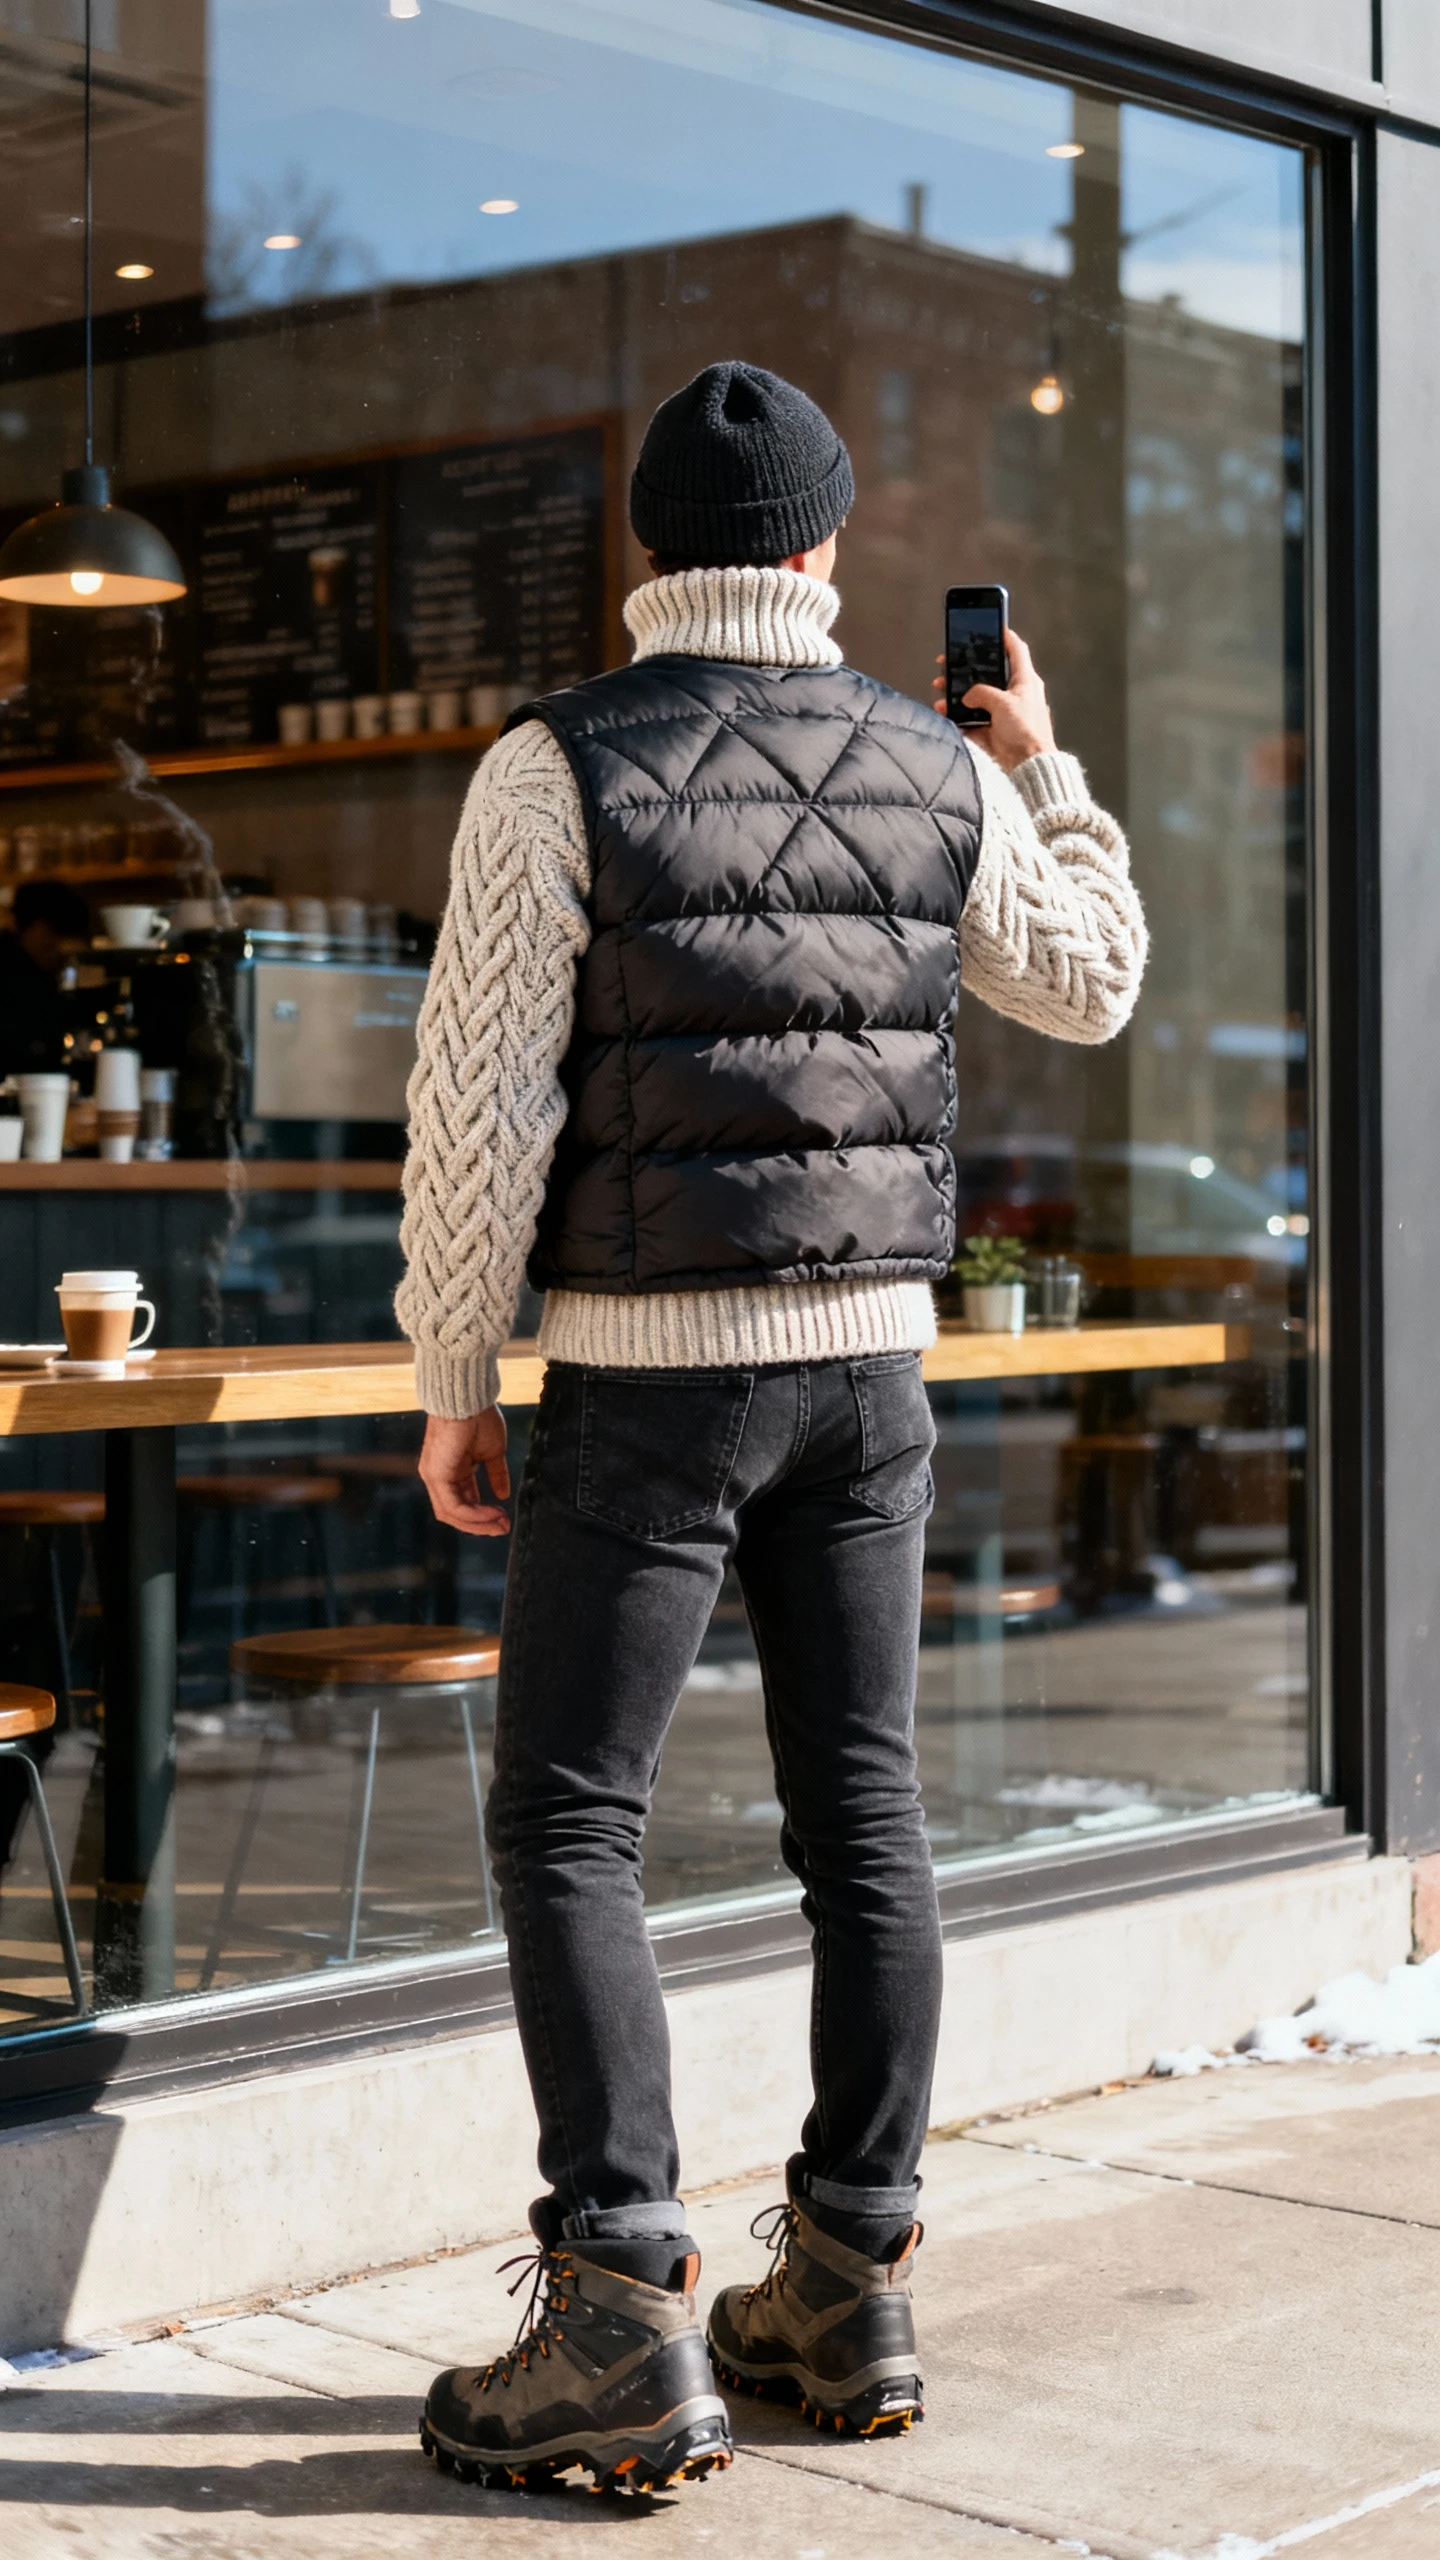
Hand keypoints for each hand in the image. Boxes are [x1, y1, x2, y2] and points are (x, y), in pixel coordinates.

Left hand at [419, 1407, 510, 1536]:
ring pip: (452, 1514)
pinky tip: (493, 1514)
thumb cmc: (479, 1418)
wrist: (469, 1399)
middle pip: (455, 1513)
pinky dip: (474, 1514)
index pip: (462, 1503)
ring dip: (479, 1523)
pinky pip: (454, 1506)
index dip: (482, 1515)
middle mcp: (437, 1476)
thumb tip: (503, 1494)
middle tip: (504, 1527)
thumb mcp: (492, 1452)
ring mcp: (434, 1477)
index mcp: (450, 1470)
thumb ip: (496, 1474)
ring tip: (501, 1523)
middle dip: (481, 1524)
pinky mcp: (436, 1476)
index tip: (503, 1518)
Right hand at [932, 626, 1055, 772]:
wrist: (1029, 766)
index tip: (993, 626)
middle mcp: (1015, 694)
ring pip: (977, 697)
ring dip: (958, 694)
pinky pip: (972, 721)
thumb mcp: (1003, 703)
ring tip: (941, 689)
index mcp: (1025, 680)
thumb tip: (968, 695)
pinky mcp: (995, 732)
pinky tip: (945, 712)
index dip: (1005, 636)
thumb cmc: (1026, 731)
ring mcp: (1004, 713)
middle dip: (967, 669)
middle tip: (949, 663)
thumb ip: (982, 693)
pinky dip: (959, 717)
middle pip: (989, 674)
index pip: (1016, 650)